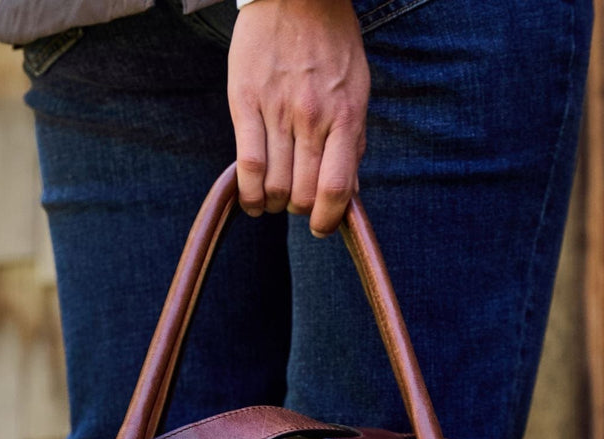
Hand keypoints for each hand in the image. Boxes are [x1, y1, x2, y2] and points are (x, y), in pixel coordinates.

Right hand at [228, 0, 369, 236]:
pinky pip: (246, 163)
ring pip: (274, 186)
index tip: (321, 227)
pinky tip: (250, 200)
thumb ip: (353, 143)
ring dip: (273, 204)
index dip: (327, 221)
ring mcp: (277, 110)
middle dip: (299, 210)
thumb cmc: (332, 44)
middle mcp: (312, 117)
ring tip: (271, 200)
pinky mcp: (246, 101)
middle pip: (302, 194)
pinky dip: (248, 193)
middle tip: (295, 204)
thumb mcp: (357, 91)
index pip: (335, 190)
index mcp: (346, 117)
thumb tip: (349, 194)